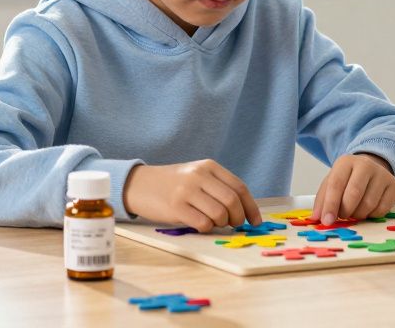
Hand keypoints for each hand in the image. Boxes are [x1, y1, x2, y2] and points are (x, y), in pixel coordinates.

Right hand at [122, 160, 260, 231]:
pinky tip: (200, 224)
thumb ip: (218, 187)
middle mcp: (199, 176)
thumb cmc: (173, 183)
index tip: (255, 221)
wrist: (139, 184)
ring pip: (219, 214)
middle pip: (232, 201)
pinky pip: (202, 223)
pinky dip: (206, 228)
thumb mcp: (197, 175)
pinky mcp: (175, 207)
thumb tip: (243, 210)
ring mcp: (187, 191)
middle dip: (238, 218)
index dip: (250, 207)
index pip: (239, 187)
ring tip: (214, 223)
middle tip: (234, 224)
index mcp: (209, 166)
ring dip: (221, 224)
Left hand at [312, 153, 394, 224]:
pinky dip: (372, 215)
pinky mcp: (394, 186)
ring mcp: (382, 174)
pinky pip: (382, 209)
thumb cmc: (348, 179)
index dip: (330, 205)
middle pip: (354, 194)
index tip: (327, 221)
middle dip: (345, 211)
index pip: (336, 184)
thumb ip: (322, 200)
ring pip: (368, 204)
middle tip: (342, 216)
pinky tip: (368, 209)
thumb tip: (316, 218)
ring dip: (358, 215)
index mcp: (346, 162)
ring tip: (354, 211)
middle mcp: (365, 165)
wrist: (371, 170)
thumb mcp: (331, 184)